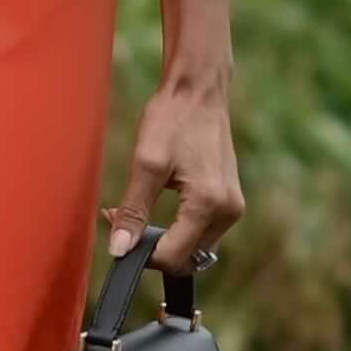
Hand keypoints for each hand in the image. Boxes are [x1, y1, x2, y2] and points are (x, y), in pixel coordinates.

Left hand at [119, 77, 244, 279]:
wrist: (198, 91)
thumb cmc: (173, 119)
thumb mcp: (146, 164)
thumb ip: (133, 211)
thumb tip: (119, 250)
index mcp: (209, 204)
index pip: (172, 257)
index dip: (141, 254)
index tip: (118, 231)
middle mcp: (228, 211)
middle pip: (185, 259)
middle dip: (152, 249)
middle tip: (122, 220)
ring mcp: (232, 208)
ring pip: (193, 250)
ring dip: (164, 241)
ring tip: (136, 212)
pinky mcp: (229, 201)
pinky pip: (201, 233)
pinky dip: (178, 230)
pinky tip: (157, 206)